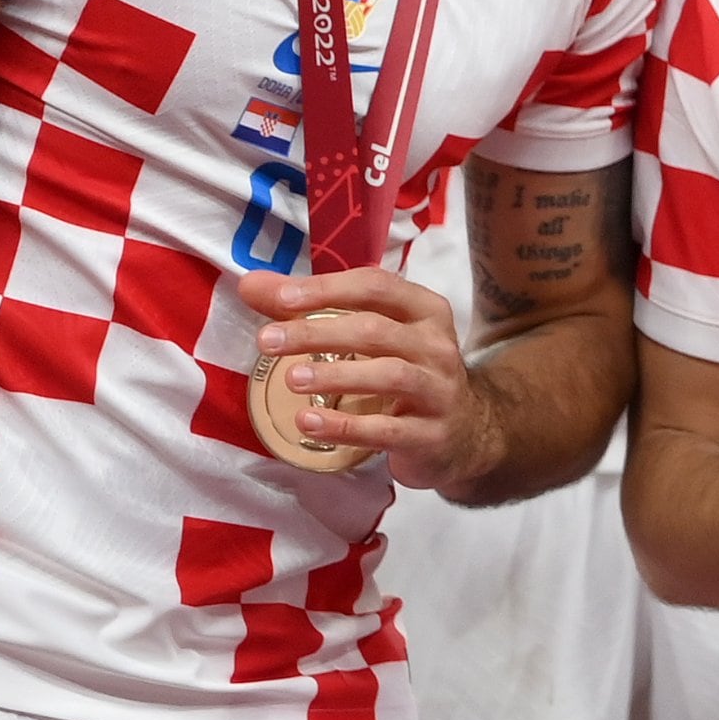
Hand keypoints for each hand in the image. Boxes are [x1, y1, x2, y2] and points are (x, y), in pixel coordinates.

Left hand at [236, 266, 485, 491]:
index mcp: (424, 311)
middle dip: (317, 333)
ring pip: (388, 375)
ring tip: (291, 380)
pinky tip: (308, 423)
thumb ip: (313, 308)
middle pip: (376, 330)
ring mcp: (439, 391)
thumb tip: (251, 285)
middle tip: (267, 341)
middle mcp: (437, 346)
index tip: (279, 298)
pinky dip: (344, 426)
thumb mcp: (373, 335)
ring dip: (336, 375)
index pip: (376, 287)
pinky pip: (386, 429)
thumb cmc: (408, 372)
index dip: (327, 289)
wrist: (466, 432)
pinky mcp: (431, 434)